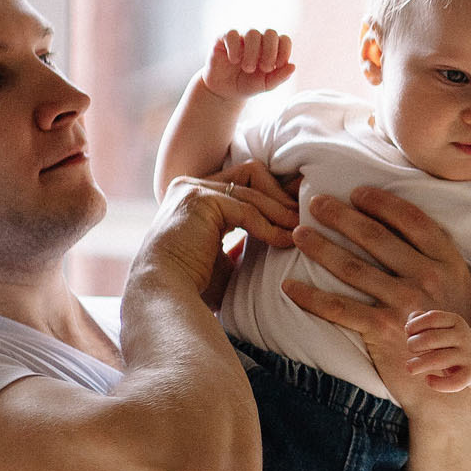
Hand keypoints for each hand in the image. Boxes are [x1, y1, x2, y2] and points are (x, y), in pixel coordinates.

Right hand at [136, 163, 299, 298]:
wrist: (163, 297)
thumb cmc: (192, 286)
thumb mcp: (225, 258)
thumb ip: (245, 242)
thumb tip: (280, 234)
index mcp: (195, 197)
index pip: (244, 180)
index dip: (274, 194)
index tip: (299, 210)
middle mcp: (191, 186)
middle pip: (251, 174)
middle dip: (282, 194)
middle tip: (306, 213)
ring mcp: (193, 189)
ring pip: (253, 189)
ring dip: (280, 211)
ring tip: (300, 231)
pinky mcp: (200, 200)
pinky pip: (247, 209)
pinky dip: (269, 226)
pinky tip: (283, 241)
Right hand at [202, 29, 294, 100]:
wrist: (224, 90)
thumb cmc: (248, 85)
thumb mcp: (266, 85)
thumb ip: (280, 77)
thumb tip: (293, 66)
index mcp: (271, 48)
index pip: (284, 40)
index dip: (284, 51)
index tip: (278, 66)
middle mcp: (258, 40)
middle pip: (270, 33)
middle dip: (270, 51)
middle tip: (265, 68)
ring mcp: (241, 37)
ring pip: (252, 32)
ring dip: (253, 52)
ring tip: (248, 68)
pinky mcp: (224, 38)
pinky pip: (232, 33)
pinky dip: (235, 47)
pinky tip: (234, 60)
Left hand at [282, 186, 470, 413]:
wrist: (459, 385)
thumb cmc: (456, 334)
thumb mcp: (460, 288)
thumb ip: (436, 262)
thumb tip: (401, 233)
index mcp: (447, 262)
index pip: (410, 220)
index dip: (381, 202)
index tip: (358, 192)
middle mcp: (426, 277)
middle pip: (375, 236)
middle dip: (340, 215)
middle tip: (315, 202)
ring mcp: (404, 303)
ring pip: (351, 266)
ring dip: (320, 247)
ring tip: (298, 233)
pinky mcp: (383, 330)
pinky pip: (337, 308)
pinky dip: (309, 297)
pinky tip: (289, 286)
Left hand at [402, 310, 470, 392]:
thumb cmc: (446, 340)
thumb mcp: (436, 326)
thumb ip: (418, 321)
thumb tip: (409, 326)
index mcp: (455, 321)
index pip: (432, 318)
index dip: (414, 325)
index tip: (409, 332)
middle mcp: (463, 336)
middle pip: (431, 339)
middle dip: (412, 344)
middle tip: (412, 349)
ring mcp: (468, 356)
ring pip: (438, 360)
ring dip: (417, 364)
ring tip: (410, 367)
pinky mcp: (470, 374)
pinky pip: (454, 382)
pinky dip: (437, 384)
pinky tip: (428, 379)